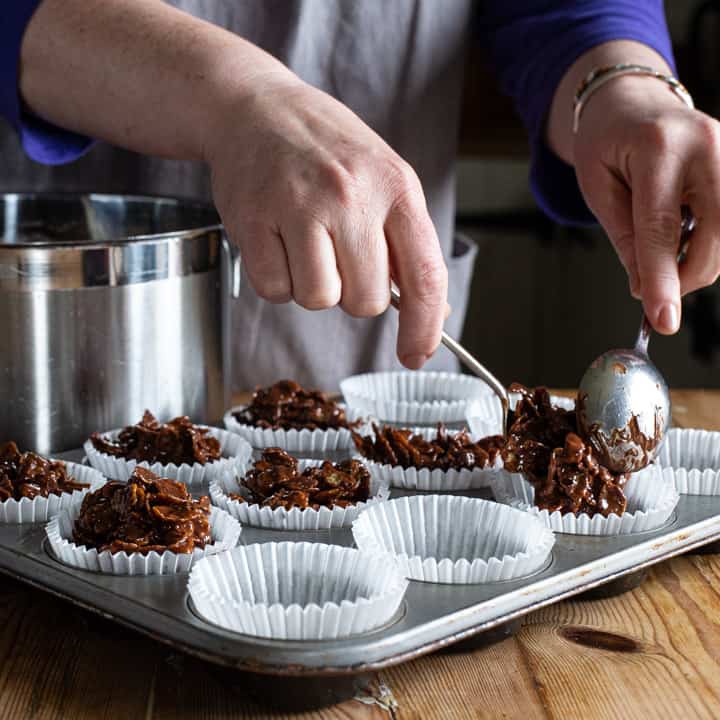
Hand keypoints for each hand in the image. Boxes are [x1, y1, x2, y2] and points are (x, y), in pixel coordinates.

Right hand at [205, 73, 447, 367]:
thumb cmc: (327, 150)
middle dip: (355, 294)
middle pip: (366, 301)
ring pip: (319, 300)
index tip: (415, 355)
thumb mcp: (384, 179)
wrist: (256, 108)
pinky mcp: (253, 218)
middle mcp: (351, 196)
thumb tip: (431, 314)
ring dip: (314, 286)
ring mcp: (299, 206)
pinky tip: (277, 241)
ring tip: (305, 244)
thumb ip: (408, 245)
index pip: (425, 276)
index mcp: (396, 187)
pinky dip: (277, 280)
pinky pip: (275, 290)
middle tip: (339, 257)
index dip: (424, 327)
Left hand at [573, 75, 719, 333]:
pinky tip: (685, 232)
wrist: (631, 103)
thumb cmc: (607, 143)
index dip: (663, 280)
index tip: (662, 319)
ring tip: (665, 250)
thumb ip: (625, 238)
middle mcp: (707, 145)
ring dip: (698, 260)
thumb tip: (645, 288)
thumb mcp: (598, 189)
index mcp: (659, 148)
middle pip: (713, 236)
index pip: (662, 228)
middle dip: (685, 276)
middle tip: (654, 289)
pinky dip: (709, 242)